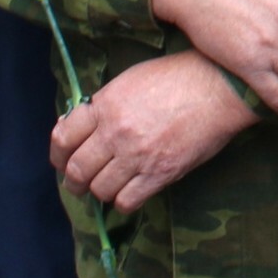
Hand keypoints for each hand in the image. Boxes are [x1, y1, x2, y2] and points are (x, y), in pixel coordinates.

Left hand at [50, 52, 255, 211]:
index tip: (63, 159)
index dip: (58, 153)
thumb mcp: (131, 79)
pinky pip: (127, 201)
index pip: (62, 138)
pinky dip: (123, 201)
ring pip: (99, 189)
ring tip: (107, 186)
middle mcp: (116, 132)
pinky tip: (130, 191)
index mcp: (106, 104)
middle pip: (76, 170)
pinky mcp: (160, 173)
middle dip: (73, 181)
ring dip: (100, 191)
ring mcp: (138, 155)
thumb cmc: (177, 77)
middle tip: (79, 182)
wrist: (219, 87)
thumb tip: (78, 127)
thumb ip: (103, 104)